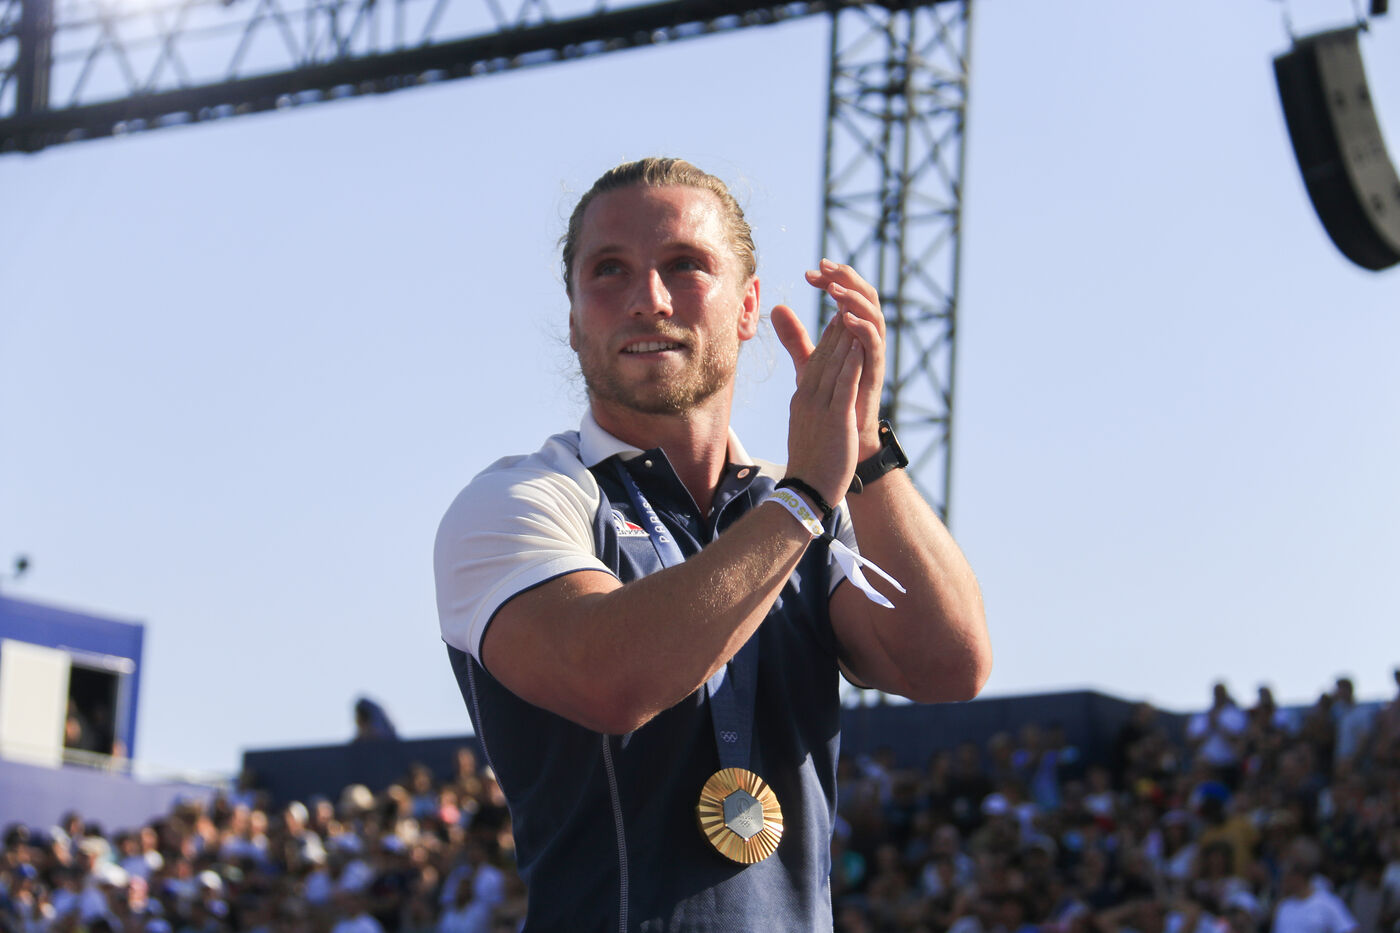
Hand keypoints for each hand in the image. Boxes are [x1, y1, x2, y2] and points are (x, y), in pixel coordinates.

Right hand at [772, 300, 862, 507]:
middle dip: (835, 328)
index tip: (837, 317)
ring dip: (844, 337)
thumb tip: (803, 390)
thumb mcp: (803, 426)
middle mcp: (808, 398)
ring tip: (854, 313)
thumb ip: (807, 406)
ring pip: (834, 365)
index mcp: (802, 399)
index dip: (827, 337)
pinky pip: (844, 385)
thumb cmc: (809, 462)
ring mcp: (820, 407)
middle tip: (845, 302)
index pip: (815, 361)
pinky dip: (852, 362)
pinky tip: (860, 345)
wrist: (806, 490)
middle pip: (823, 356)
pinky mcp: (835, 419)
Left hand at [801, 260, 886, 459]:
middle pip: (865, 295)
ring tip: (834, 289)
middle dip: (846, 278)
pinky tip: (843, 316)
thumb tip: (777, 308)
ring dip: (854, 298)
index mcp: (853, 331)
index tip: (809, 272)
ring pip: (874, 314)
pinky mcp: (875, 372)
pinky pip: (875, 343)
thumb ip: (796, 337)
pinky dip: (862, 327)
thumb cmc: (832, 398)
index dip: (831, 280)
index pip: (846, 294)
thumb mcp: (810, 362)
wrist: (843, 436)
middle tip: (824, 267)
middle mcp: (867, 338)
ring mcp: (873, 353)